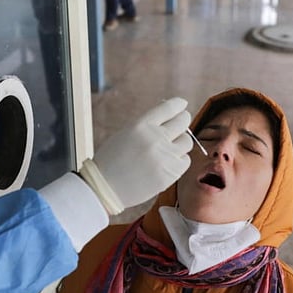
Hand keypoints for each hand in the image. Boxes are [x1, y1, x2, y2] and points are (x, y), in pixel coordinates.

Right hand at [80, 97, 191, 214]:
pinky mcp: (171, 173)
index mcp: (141, 125)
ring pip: (187, 141)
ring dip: (180, 142)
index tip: (182, 105)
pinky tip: (167, 162)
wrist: (106, 188)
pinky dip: (179, 160)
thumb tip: (169, 118)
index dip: (178, 105)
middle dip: (183, 120)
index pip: (169, 108)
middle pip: (183, 121)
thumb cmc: (112, 161)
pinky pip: (185, 160)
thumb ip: (147, 126)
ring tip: (168, 148)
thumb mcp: (125, 134)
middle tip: (181, 123)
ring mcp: (165, 156)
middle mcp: (155, 138)